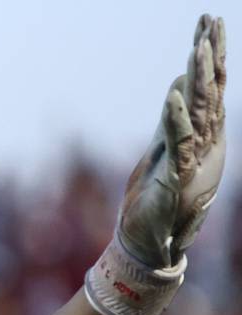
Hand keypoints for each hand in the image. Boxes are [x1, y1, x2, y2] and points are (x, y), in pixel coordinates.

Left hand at [118, 14, 226, 267]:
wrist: (149, 245)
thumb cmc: (154, 200)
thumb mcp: (163, 152)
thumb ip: (171, 121)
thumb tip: (177, 86)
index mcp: (206, 138)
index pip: (211, 89)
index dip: (211, 56)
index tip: (208, 23)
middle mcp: (208, 146)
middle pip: (212, 93)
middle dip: (211, 56)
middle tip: (211, 21)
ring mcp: (196, 163)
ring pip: (200, 114)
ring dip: (198, 81)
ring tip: (196, 49)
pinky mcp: (178, 180)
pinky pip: (179, 145)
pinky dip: (175, 119)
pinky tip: (173, 95)